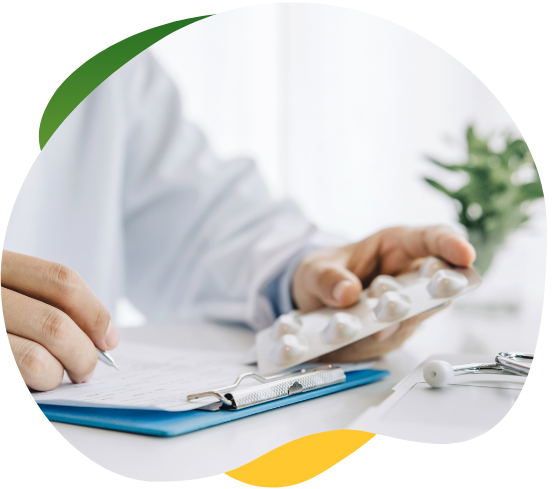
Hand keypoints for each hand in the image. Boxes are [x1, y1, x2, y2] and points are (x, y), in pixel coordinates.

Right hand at [1, 250, 118, 390]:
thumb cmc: (1, 313)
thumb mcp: (9, 293)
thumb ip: (45, 304)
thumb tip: (105, 338)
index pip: (61, 280)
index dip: (94, 312)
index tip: (108, 339)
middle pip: (55, 324)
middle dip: (83, 354)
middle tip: (85, 371)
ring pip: (36, 361)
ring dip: (54, 378)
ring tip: (50, 379)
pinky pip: (21, 376)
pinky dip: (33, 388)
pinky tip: (29, 385)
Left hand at [291, 226, 475, 361]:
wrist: (311, 303)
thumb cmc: (322, 274)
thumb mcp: (314, 269)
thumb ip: (327, 277)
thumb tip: (347, 292)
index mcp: (395, 246)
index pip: (431, 240)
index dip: (451, 245)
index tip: (464, 254)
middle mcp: (407, 277)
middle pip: (436, 283)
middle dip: (434, 290)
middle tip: (421, 296)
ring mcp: (404, 308)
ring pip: (415, 316)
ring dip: (397, 322)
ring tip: (376, 327)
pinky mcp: (394, 333)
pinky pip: (391, 337)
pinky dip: (375, 340)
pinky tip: (357, 339)